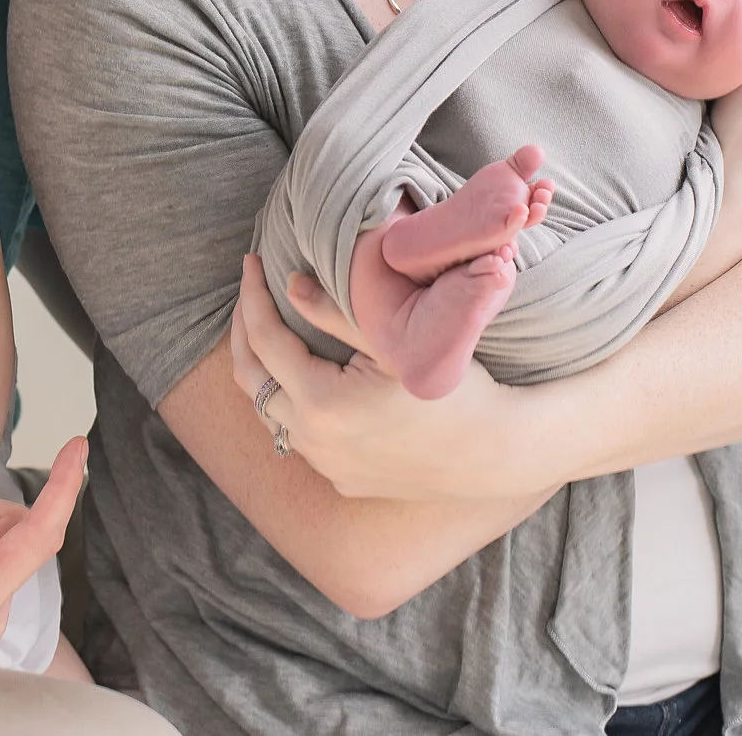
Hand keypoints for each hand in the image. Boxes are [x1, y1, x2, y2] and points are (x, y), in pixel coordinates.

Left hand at [230, 254, 537, 500]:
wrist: (498, 450)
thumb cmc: (455, 387)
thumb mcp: (395, 341)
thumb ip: (335, 311)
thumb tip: (289, 284)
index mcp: (322, 404)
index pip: (264, 339)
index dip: (253, 296)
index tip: (253, 262)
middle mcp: (315, 442)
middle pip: (251, 380)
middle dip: (243, 331)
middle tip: (250, 293)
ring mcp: (328, 466)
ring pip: (271, 414)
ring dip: (266, 371)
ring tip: (271, 330)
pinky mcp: (345, 480)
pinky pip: (303, 438)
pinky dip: (294, 404)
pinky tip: (308, 378)